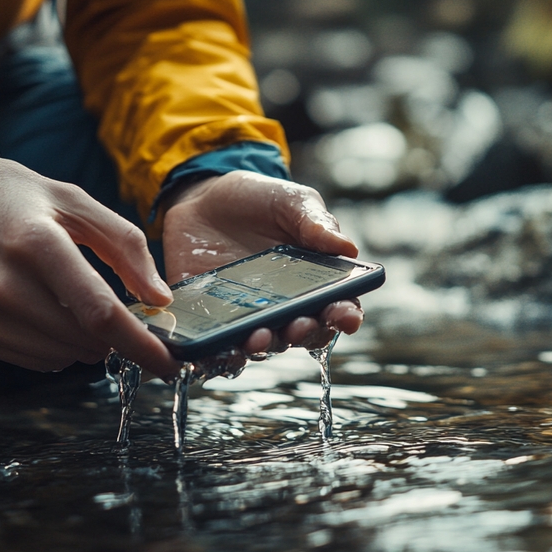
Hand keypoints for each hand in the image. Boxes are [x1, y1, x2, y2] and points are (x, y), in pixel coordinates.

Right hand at [0, 155, 180, 377]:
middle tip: (122, 314)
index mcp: (38, 244)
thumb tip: (159, 299)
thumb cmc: (23, 199)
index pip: (98, 311)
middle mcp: (6, 283)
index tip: (169, 361)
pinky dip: (59, 349)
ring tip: (81, 307)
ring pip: (63, 356)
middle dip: (117, 338)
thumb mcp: (79, 203)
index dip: (140, 343)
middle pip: (84, 339)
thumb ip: (126, 247)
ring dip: (88, 344)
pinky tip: (55, 317)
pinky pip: (37, 362)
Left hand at [161, 171, 363, 353]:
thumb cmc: (258, 200)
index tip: (347, 317)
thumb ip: (316, 224)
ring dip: (263, 347)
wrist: (203, 198)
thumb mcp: (291, 202)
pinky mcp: (213, 319)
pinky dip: (218, 352)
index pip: (337, 307)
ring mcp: (250, 316)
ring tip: (257, 337)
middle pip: (303, 334)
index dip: (346, 316)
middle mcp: (286, 306)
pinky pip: (218, 344)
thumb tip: (348, 248)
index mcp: (315, 281)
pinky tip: (215, 346)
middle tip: (299, 325)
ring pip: (263, 345)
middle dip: (305, 334)